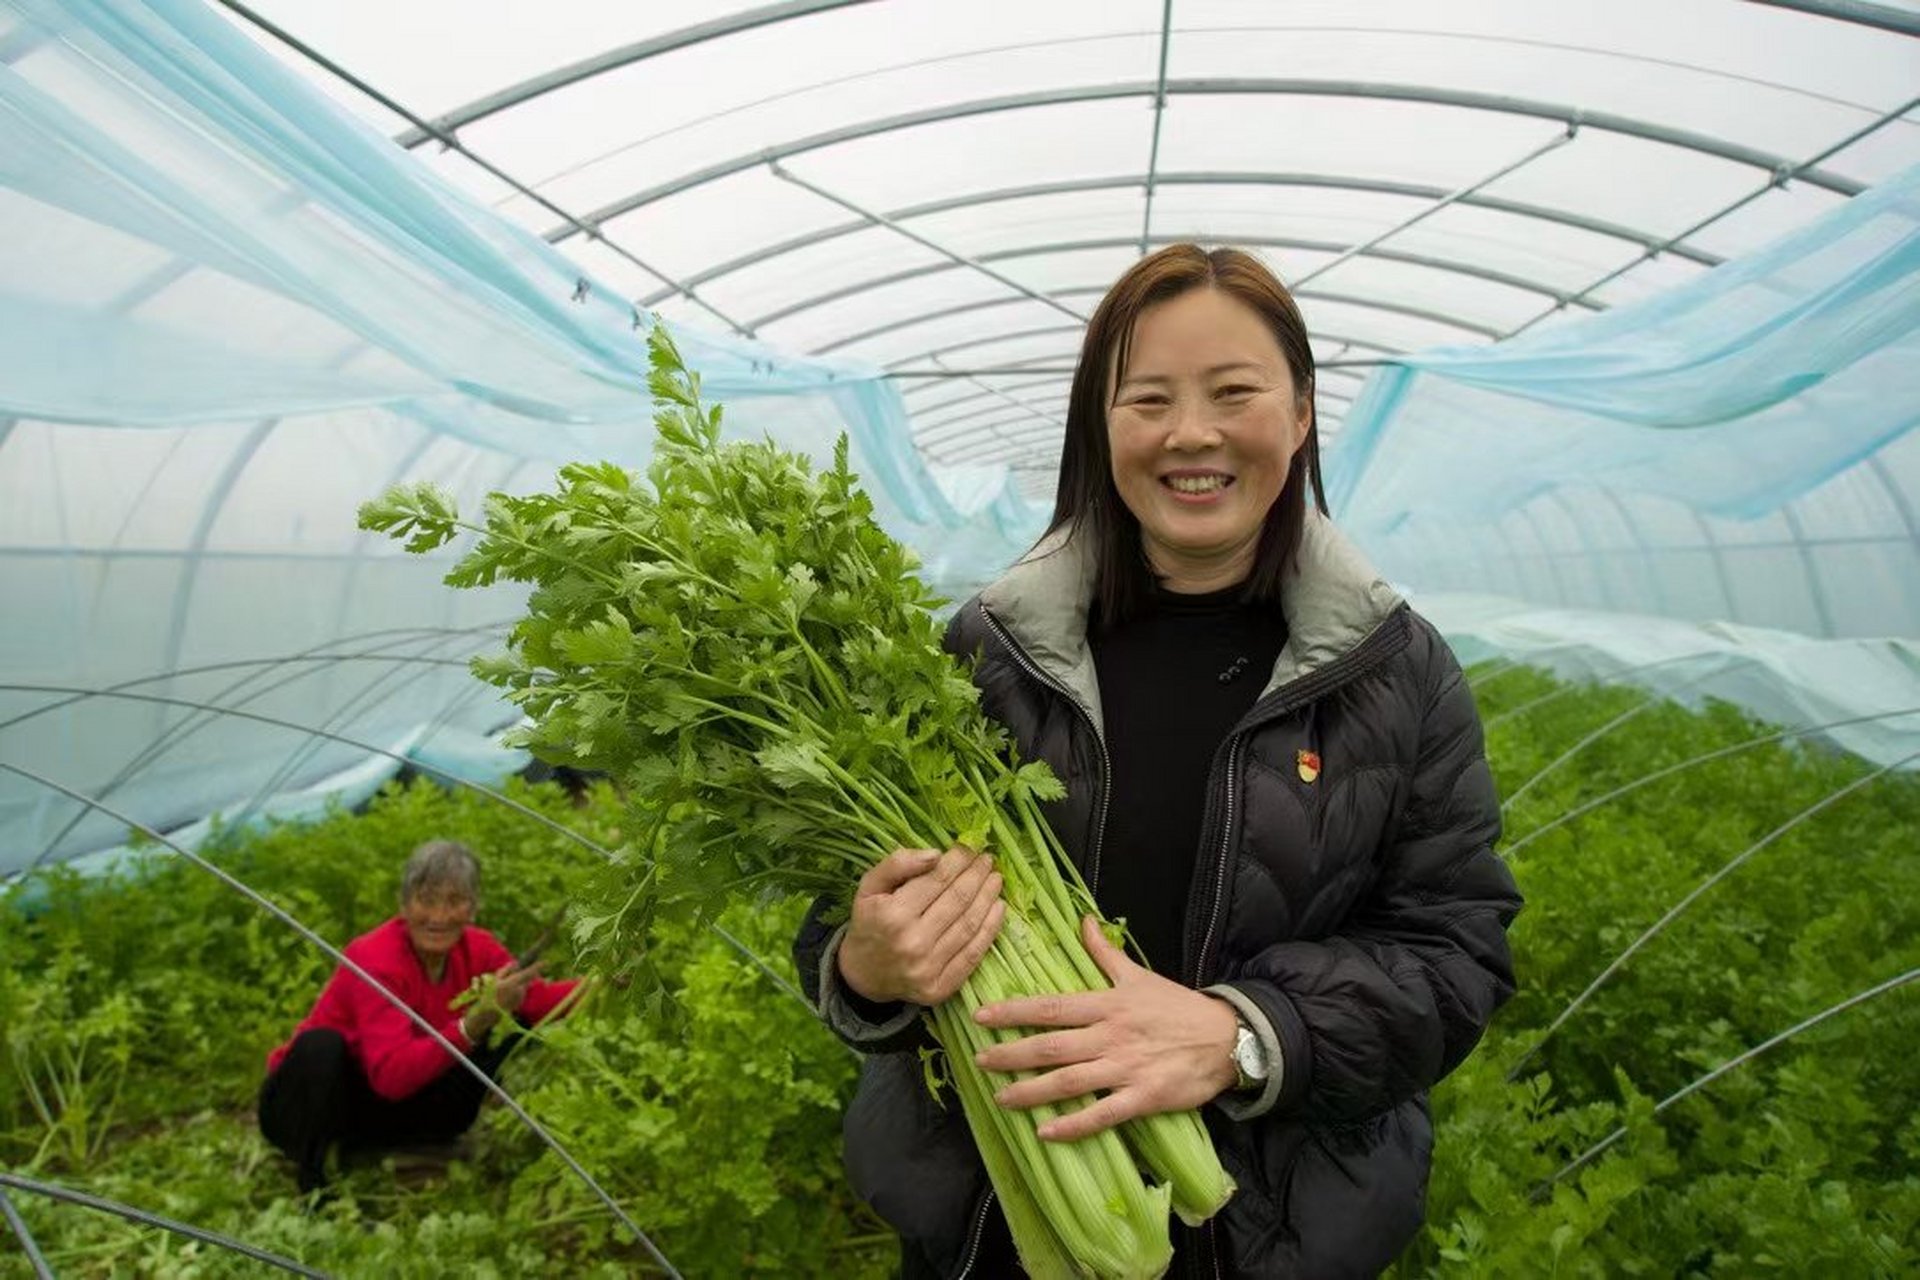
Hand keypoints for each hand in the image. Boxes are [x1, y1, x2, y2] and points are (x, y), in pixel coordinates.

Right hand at [462, 961, 540, 1039]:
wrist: (488, 1013)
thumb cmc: (490, 994)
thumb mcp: (495, 979)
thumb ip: (506, 970)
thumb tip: (516, 963)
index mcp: (512, 983)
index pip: (528, 973)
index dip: (537, 967)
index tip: (546, 962)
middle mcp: (519, 990)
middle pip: (529, 978)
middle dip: (532, 973)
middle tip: (531, 969)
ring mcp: (520, 997)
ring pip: (525, 985)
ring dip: (522, 982)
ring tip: (509, 984)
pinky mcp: (520, 1002)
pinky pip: (521, 991)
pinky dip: (518, 989)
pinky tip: (509, 992)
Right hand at [836, 846, 1005, 1005]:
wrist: (863, 976)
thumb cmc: (869, 924)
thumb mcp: (869, 887)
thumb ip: (896, 864)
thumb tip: (936, 854)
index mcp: (892, 915)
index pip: (937, 880)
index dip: (959, 861)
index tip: (971, 847)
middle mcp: (913, 942)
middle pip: (958, 900)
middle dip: (977, 875)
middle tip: (988, 860)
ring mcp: (929, 968)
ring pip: (969, 925)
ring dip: (988, 898)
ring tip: (996, 879)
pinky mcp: (941, 987)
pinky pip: (973, 953)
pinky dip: (991, 929)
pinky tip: (999, 908)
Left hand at [973, 916, 1238, 1140]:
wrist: (1226, 1038)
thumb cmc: (1178, 1007)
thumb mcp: (1139, 975)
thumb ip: (1105, 952)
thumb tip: (1083, 921)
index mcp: (1107, 1004)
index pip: (1051, 1007)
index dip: (1013, 1011)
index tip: (981, 1015)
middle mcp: (1110, 1036)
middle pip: (1051, 1046)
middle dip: (1011, 1053)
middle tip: (979, 1061)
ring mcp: (1126, 1068)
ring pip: (1069, 1081)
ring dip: (1031, 1091)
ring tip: (1001, 1098)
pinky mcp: (1143, 1097)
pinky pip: (1102, 1114)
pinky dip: (1074, 1124)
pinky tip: (1047, 1131)